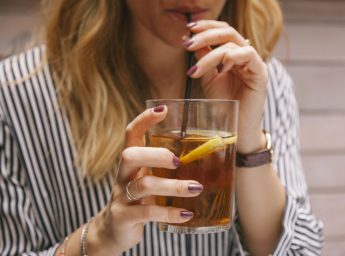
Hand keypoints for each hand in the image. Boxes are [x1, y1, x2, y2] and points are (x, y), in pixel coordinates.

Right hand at [88, 106, 202, 254]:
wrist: (113, 230)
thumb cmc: (139, 199)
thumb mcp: (148, 179)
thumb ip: (164, 169)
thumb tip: (203, 159)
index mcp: (130, 163)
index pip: (131, 134)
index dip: (144, 119)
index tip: (163, 109)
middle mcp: (123, 176)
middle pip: (130, 155)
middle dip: (156, 154)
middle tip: (178, 161)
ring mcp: (121, 197)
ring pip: (143, 185)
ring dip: (173, 186)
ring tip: (196, 188)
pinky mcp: (124, 218)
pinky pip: (147, 213)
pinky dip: (170, 213)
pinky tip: (187, 214)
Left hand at [183, 20, 268, 152]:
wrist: (235, 130)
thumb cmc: (223, 107)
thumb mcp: (209, 79)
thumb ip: (203, 60)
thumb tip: (189, 40)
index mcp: (233, 56)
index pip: (222, 32)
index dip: (206, 26)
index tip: (188, 29)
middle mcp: (244, 56)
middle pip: (228, 32)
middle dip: (205, 35)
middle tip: (187, 44)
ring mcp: (253, 64)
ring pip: (233, 44)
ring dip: (211, 55)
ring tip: (197, 70)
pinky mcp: (260, 73)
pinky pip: (248, 54)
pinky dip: (232, 57)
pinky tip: (221, 69)